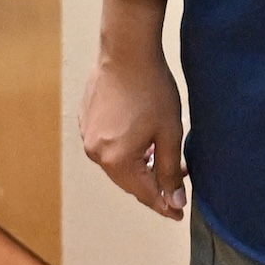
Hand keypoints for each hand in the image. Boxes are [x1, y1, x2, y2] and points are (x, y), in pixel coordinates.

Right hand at [83, 44, 188, 218]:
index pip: (145, 193)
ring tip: (162, 157)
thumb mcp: (170, 133)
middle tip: (178, 183)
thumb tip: (174, 201)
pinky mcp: (85, 122)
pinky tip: (142, 138)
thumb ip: (171, 170)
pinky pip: (108, 146)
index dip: (164, 205)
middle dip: (153, 184)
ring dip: (140, 166)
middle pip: (129, 181)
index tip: (179, 213)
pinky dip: (126, 149)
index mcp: (117, 160)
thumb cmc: (152, 89)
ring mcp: (87, 137)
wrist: (126, 51)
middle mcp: (96, 153)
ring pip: (118, 164)